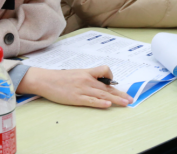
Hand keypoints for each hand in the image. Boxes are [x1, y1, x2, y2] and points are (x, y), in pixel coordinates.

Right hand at [16, 65, 133, 108]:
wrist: (45, 80)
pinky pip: (91, 100)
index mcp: (87, 72)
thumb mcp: (76, 73)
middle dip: (120, 93)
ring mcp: (82, 89)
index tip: (113, 84)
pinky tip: (107, 105)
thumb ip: (87, 77)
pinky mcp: (76, 98)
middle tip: (130, 98)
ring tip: (126, 103)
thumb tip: (97, 83)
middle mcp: (87, 80)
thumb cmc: (60, 78)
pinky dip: (100, 103)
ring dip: (116, 99)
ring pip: (103, 94)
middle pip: (107, 87)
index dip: (111, 78)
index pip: (104, 71)